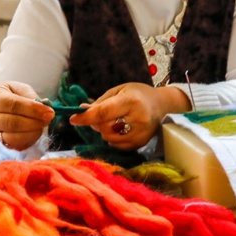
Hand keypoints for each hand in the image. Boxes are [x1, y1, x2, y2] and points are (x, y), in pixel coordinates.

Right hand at [0, 81, 55, 149]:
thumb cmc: (8, 96)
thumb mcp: (17, 89)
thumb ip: (29, 97)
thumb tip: (43, 107)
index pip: (12, 104)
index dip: (32, 109)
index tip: (49, 112)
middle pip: (11, 123)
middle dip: (34, 122)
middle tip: (48, 119)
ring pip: (12, 138)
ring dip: (32, 133)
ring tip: (41, 126)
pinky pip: (13, 147)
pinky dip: (27, 141)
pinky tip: (34, 133)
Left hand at [69, 83, 190, 149]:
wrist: (162, 104)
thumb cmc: (139, 93)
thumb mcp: (119, 90)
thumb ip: (100, 102)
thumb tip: (81, 111)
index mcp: (131, 101)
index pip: (104, 113)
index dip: (86, 117)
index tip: (73, 119)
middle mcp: (138, 119)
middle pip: (105, 128)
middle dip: (97, 123)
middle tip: (98, 116)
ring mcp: (141, 133)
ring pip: (110, 139)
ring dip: (105, 131)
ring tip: (112, 121)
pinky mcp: (141, 142)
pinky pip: (118, 145)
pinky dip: (113, 139)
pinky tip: (119, 129)